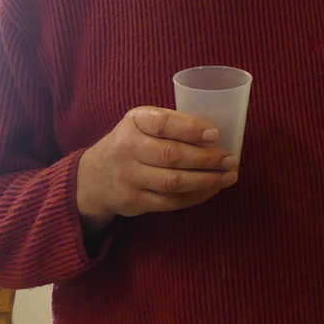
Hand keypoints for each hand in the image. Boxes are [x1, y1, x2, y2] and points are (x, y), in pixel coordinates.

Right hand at [76, 106, 237, 233]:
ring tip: (228, 176)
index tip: (215, 134)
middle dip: (207, 158)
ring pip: (173, 182)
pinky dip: (195, 197)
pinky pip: (170, 202)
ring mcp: (128, 177)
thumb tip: (216, 135)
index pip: (164, 123)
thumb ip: (171, 124)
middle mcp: (127, 148)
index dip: (191, 128)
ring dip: (206, 180)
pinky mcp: (133, 201)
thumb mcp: (142, 123)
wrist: (93, 177)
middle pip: (172, 155)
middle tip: (230, 159)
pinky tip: (211, 190)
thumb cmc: (132, 143)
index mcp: (134, 121)